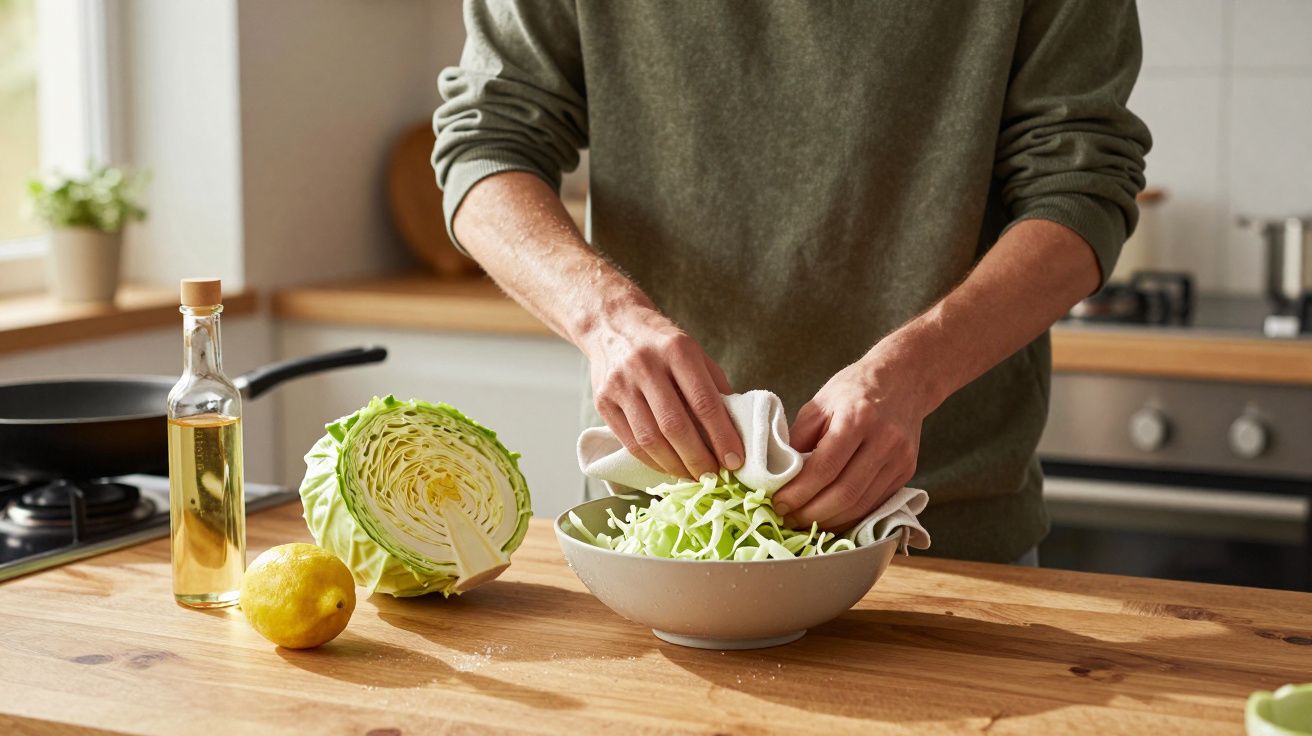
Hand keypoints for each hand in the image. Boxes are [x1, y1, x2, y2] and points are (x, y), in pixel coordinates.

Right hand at [583, 304, 743, 478]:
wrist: (612, 325)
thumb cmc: (661, 344)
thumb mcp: (695, 353)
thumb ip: (715, 387)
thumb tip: (736, 431)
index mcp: (677, 350)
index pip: (704, 402)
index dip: (722, 437)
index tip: (735, 461)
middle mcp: (645, 365)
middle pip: (675, 426)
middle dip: (698, 459)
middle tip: (714, 477)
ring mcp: (620, 385)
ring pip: (650, 439)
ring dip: (675, 466)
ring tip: (693, 477)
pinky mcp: (602, 402)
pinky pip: (630, 443)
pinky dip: (653, 462)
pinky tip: (668, 468)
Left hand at [771, 354, 931, 529]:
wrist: (903, 378)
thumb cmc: (855, 388)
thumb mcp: (820, 403)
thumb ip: (799, 437)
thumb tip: (778, 474)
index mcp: (857, 419)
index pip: (825, 468)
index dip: (799, 492)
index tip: (779, 504)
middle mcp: (883, 441)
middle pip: (845, 493)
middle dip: (811, 513)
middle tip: (788, 519)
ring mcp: (899, 459)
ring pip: (861, 505)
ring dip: (829, 521)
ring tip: (804, 523)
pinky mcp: (906, 472)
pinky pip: (875, 504)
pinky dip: (849, 517)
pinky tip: (829, 519)